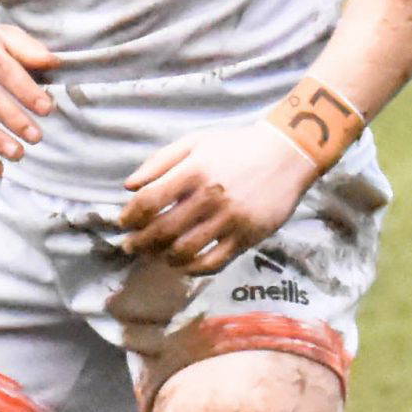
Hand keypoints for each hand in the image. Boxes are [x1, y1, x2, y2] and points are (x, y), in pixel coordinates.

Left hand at [119, 121, 316, 271]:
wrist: (288, 154)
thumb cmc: (235, 147)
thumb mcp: (195, 142)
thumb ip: (159, 162)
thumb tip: (128, 187)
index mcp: (194, 171)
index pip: (149, 201)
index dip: (130, 216)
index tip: (124, 222)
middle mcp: (210, 197)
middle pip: (162, 230)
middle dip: (140, 242)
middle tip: (131, 247)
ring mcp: (230, 219)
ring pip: (185, 250)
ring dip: (163, 257)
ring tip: (157, 256)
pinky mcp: (248, 237)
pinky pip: (214, 263)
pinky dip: (193, 269)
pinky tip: (184, 264)